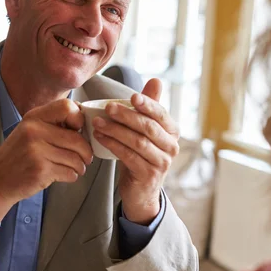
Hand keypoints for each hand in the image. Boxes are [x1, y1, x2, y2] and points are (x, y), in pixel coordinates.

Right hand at [0, 99, 92, 227]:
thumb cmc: (17, 157)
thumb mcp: (29, 131)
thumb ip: (52, 124)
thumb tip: (85, 122)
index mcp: (34, 117)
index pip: (68, 107)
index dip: (79, 119)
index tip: (78, 131)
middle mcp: (34, 130)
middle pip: (76, 138)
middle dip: (86, 151)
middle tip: (86, 157)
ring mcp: (36, 151)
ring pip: (75, 158)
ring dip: (80, 166)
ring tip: (75, 168)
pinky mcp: (40, 170)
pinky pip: (69, 172)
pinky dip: (72, 176)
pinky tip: (63, 175)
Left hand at [92, 78, 179, 223]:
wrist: (141, 190)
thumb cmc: (142, 154)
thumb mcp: (146, 130)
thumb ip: (149, 106)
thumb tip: (156, 80)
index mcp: (173, 131)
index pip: (161, 114)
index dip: (147, 104)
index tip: (131, 97)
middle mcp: (172, 147)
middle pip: (148, 127)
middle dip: (126, 116)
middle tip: (107, 107)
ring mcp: (162, 163)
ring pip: (137, 142)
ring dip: (115, 130)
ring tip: (98, 123)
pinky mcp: (149, 175)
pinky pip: (129, 156)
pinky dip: (113, 145)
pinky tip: (100, 138)